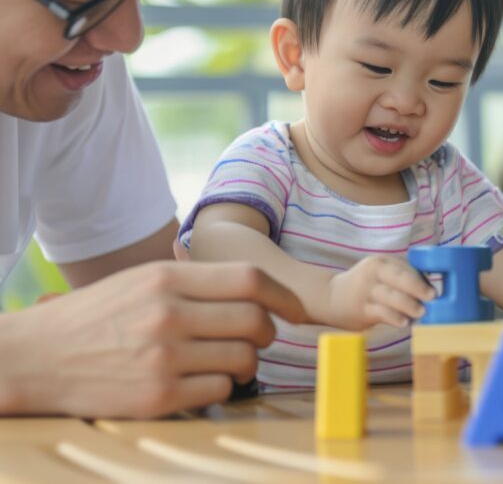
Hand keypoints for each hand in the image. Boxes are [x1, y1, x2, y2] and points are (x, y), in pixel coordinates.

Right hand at [0, 261, 303, 417]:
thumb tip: (256, 286)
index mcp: (166, 278)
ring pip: (244, 357)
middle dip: (268, 333)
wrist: (34, 357)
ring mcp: (163, 357)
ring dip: (248, 362)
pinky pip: (220, 390)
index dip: (284, 295)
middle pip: (255, 320)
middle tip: (259, 339)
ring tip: (231, 361)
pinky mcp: (157, 396)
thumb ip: (194, 279)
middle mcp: (168, 314)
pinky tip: (204, 381)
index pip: (250, 279)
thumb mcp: (141, 280)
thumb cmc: (96, 317)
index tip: (296, 310)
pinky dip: (223, 387)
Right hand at [328, 256, 435, 329]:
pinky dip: (395, 318)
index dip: (422, 278)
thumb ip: (402, 278)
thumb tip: (431, 289)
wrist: (331, 298)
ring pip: (391, 297)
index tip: (436, 289)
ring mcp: (366, 292)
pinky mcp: (361, 310)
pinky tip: (404, 322)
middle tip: (432, 297)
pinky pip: (382, 314)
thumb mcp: (380, 274)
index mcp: (381, 263)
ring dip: (409, 305)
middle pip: (399, 278)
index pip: (405, 268)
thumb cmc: (366, 286)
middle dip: (418, 287)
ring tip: (421, 312)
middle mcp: (373, 274)